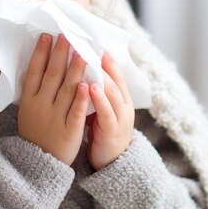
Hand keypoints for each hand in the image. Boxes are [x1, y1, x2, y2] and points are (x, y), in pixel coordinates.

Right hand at [18, 33, 89, 165]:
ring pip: (66, 89)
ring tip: (82, 52)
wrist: (38, 164)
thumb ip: (35, 89)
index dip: (40, 53)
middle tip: (67, 35)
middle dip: (60, 53)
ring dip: (75, 69)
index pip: (34, 71)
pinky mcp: (69, 130)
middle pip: (51, 75)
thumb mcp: (28, 110)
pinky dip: (80, 98)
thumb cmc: (36, 132)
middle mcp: (40, 106)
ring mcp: (54, 118)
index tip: (47, 35)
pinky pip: (75, 111)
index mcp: (29, 100)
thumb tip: (41, 62)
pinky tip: (86, 84)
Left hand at [86, 53, 134, 170]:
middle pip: (115, 80)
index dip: (107, 60)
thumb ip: (97, 93)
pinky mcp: (112, 131)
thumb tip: (84, 71)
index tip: (96, 45)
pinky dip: (99, 99)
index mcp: (121, 100)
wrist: (111, 163)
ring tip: (90, 62)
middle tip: (90, 47)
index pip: (115, 75)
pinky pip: (106, 112)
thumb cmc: (102, 132)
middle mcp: (123, 106)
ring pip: (112, 93)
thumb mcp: (101, 110)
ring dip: (102, 76)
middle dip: (103, 63)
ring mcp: (120, 118)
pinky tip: (91, 88)